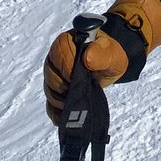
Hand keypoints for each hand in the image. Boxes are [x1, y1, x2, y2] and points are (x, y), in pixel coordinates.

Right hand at [43, 0, 160, 124]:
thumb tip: (87, 58)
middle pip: (51, 76)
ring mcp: (54, 75)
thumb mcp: (110, 53)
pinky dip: (57, 111)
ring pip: (50, 91)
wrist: (111, 64)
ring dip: (62, 100)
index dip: (68, 68)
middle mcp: (56, 58)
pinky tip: (65, 117)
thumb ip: (100, 54)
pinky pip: (50, 104)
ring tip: (78, 100)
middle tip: (82, 89)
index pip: (58, 56)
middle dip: (66, 86)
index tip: (83, 74)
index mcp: (67, 42)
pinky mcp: (56, 91)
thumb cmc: (110, 54)